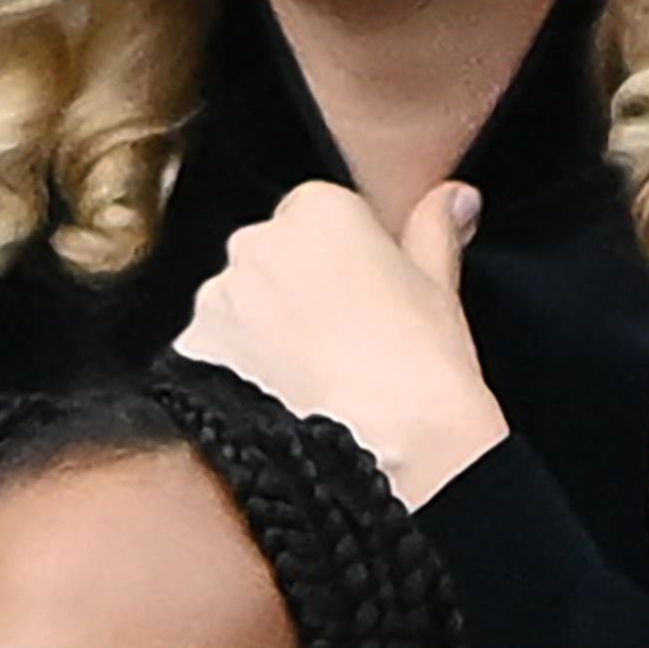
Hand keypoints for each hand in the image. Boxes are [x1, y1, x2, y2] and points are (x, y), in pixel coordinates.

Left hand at [176, 180, 510, 508]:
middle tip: (341, 346)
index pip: (321, 219)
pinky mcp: (192, 353)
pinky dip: (235, 373)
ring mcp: (218, 299)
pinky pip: (213, 354)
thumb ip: (436, 228)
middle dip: (297, 293)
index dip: (346, 265)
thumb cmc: (423, 368)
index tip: (365, 303)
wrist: (390, 450)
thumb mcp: (440, 288)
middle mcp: (256, 242)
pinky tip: (277, 402)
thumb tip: (456, 197)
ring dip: (263, 333)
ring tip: (310, 383)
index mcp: (318, 209)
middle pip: (272, 258)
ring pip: (239, 307)